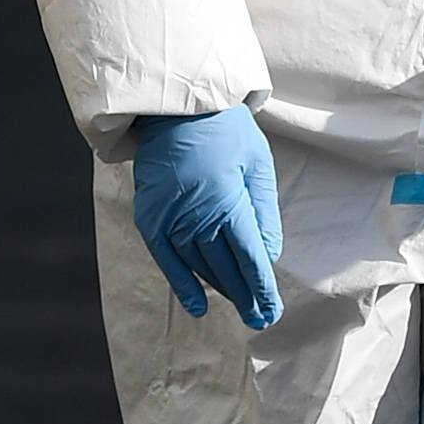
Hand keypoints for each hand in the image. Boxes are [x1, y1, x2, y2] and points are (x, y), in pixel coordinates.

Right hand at [131, 108, 284, 330]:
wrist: (174, 104)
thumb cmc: (224, 128)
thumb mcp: (257, 161)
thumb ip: (264, 210)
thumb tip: (269, 254)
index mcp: (227, 201)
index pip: (250, 258)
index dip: (262, 288)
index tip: (272, 310)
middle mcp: (197, 215)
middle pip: (226, 269)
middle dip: (247, 297)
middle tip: (261, 319)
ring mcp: (170, 217)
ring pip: (200, 266)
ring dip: (221, 290)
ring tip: (240, 306)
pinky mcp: (150, 215)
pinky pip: (166, 259)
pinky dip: (182, 284)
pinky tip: (198, 305)